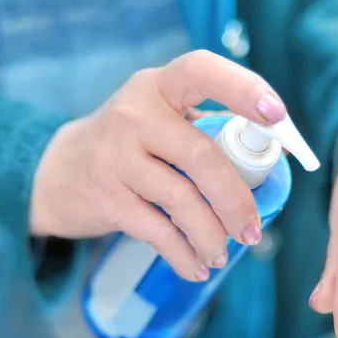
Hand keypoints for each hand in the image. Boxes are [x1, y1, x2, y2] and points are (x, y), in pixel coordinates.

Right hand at [30, 50, 286, 281]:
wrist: (60, 171)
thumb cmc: (133, 142)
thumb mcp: (164, 119)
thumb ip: (212, 129)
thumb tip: (276, 152)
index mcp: (160, 87)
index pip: (201, 71)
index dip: (242, 88)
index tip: (278, 115)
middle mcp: (135, 115)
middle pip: (200, 155)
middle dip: (236, 199)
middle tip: (253, 231)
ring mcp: (116, 156)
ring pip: (180, 199)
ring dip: (211, 234)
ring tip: (224, 254)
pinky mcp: (105, 197)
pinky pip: (156, 231)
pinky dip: (183, 254)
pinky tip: (198, 267)